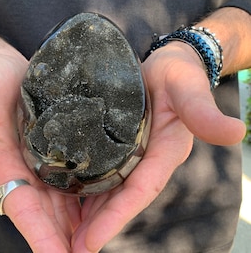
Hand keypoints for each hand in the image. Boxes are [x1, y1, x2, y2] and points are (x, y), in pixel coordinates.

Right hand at [0, 53, 81, 251]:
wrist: (8, 69)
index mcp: (4, 167)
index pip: (23, 208)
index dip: (39, 233)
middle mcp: (27, 170)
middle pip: (48, 212)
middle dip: (65, 238)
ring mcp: (46, 162)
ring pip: (65, 200)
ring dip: (81, 223)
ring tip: (100, 241)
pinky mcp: (61, 150)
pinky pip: (77, 178)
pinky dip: (89, 196)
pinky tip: (106, 207)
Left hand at [71, 42, 245, 251]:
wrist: (164, 66)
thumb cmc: (179, 75)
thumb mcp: (188, 89)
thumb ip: (203, 112)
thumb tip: (236, 131)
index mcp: (164, 152)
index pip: (141, 190)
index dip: (118, 216)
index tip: (92, 241)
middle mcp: (146, 159)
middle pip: (121, 197)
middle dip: (98, 225)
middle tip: (72, 249)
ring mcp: (131, 154)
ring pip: (109, 189)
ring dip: (90, 213)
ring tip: (66, 235)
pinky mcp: (118, 144)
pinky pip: (101, 171)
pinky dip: (86, 188)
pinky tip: (69, 199)